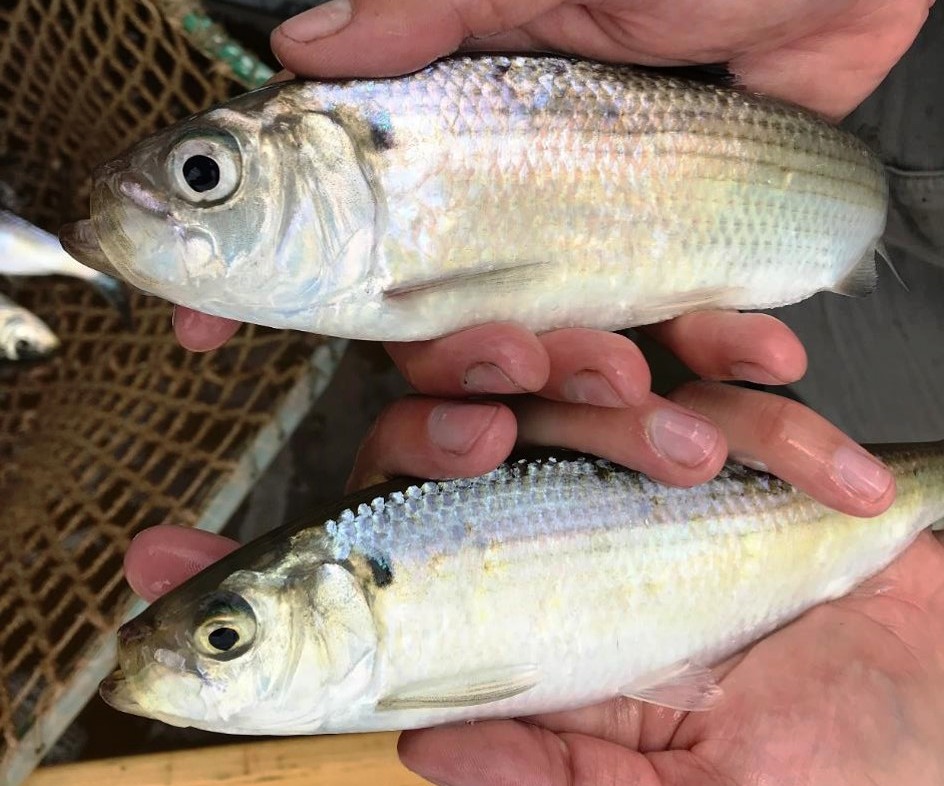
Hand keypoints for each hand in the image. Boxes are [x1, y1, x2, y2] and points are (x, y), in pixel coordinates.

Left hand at [124, 386, 938, 785]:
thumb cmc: (831, 764)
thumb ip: (556, 773)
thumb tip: (425, 738)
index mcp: (525, 607)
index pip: (368, 575)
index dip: (261, 569)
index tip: (160, 558)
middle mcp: (562, 523)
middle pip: (447, 441)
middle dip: (446, 413)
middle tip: (481, 420)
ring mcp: (646, 468)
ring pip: (567, 382)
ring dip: (585, 370)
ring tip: (637, 389)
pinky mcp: (733, 429)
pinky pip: (714, 370)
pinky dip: (735, 359)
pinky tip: (759, 358)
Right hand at [174, 0, 929, 351]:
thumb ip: (431, 16)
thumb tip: (308, 44)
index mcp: (454, 154)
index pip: (331, 234)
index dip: (264, 287)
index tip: (207, 329)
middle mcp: (508, 215)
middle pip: (437, 332)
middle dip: (462, 376)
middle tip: (508, 362)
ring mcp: (594, 249)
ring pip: (551, 358)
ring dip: (593, 387)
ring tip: (641, 385)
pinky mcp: (683, 264)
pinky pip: (681, 342)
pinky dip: (717, 361)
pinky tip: (753, 360)